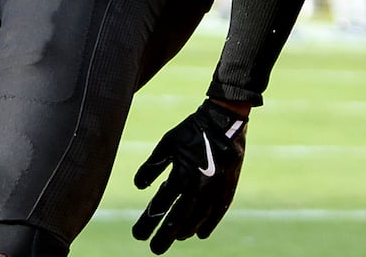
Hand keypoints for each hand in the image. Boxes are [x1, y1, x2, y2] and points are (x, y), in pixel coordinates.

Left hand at [132, 99, 247, 251]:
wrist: (224, 121)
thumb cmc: (191, 131)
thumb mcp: (167, 144)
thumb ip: (153, 166)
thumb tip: (138, 186)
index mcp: (183, 174)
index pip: (162, 205)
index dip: (149, 221)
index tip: (137, 236)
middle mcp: (200, 186)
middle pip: (180, 218)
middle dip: (165, 235)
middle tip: (154, 249)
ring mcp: (216, 189)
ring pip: (199, 218)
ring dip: (185, 230)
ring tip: (175, 238)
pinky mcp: (228, 188)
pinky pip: (218, 212)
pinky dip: (208, 224)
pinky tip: (199, 234)